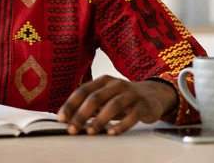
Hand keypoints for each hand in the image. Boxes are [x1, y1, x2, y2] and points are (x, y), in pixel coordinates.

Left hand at [57, 75, 177, 135]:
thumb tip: (69, 118)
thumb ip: (90, 105)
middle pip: (95, 98)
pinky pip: (132, 116)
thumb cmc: (122, 97)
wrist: (152, 95)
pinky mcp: (143, 105)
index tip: (61, 118)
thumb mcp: (106, 96)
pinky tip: (111, 133)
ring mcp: (130, 94)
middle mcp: (116, 84)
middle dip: (81, 114)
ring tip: (90, 132)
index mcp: (103, 81)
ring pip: (113, 105)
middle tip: (72, 129)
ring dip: (99, 120)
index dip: (71, 104)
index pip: (83, 91)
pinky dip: (120, 125)